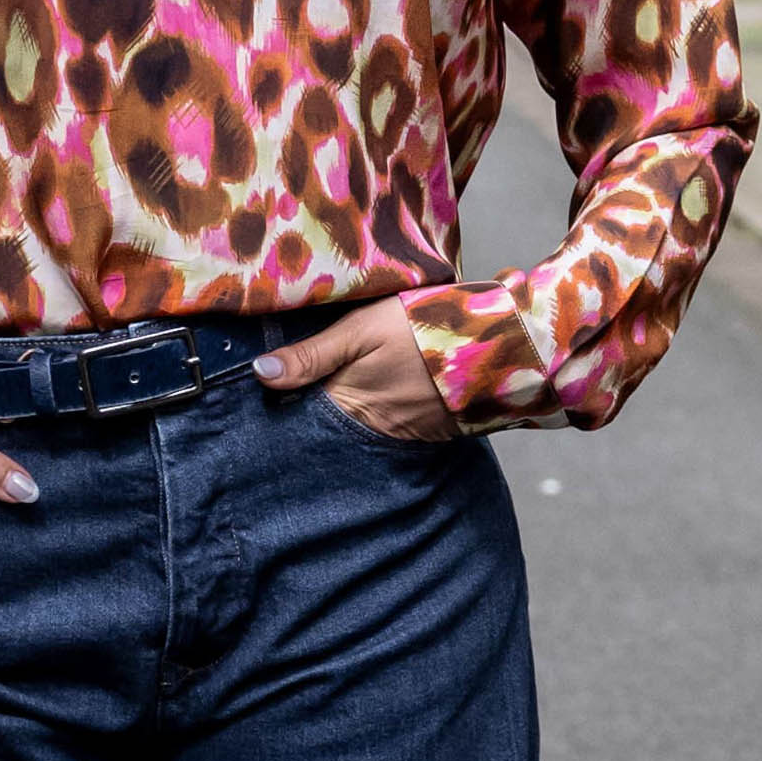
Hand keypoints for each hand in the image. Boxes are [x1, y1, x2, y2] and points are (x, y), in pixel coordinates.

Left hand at [252, 304, 457, 443]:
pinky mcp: (431, 431)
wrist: (501, 343)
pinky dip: (383, 417)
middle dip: (314, 416)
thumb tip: (260, 374)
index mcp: (350, 403)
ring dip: (349, 417)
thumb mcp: (363, 329)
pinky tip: (378, 398)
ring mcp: (405, 433)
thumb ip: (313, 354)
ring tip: (336, 397)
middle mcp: (374, 429)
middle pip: (331, 427)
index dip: (285, 405)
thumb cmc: (426, 327)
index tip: (261, 400)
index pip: (302, 416)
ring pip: (362, 429)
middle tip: (290, 403)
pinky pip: (394, 429)